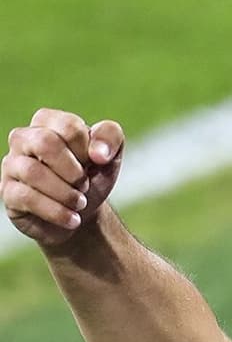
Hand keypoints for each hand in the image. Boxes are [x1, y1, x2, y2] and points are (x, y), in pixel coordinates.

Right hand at [2, 109, 124, 247]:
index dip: (88, 150)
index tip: (95, 164)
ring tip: (80, 203)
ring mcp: (12, 164)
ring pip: (32, 172)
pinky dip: (56, 211)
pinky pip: (26, 198)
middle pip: (44, 142)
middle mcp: (24, 138)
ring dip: (65, 193)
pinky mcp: (8, 191)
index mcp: (48, 121)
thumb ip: (110, 137)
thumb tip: (98, 154)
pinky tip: (72, 219)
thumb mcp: (111, 155)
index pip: (68, 126)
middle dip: (73, 170)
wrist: (82, 213)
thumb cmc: (92, 177)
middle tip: (84, 185)